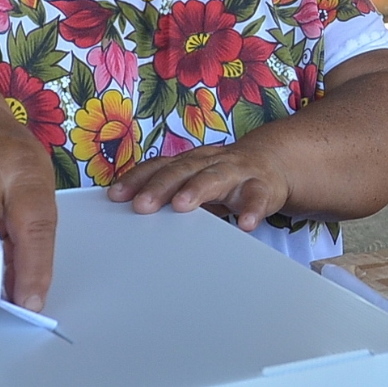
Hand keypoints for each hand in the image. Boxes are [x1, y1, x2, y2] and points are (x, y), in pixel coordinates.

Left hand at [106, 139, 289, 231]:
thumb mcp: (195, 181)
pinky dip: (251, 210)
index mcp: (189, 162)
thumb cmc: (224, 176)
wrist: (272, 164)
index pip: (159, 167)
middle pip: (181, 171)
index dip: (137, 179)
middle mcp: (210, 162)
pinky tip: (246, 224)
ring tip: (182, 205)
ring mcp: (237, 172)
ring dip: (197, 189)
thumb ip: (170, 194)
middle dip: (160, 187)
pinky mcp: (262, 186)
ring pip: (215, 177)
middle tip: (142, 205)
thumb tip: (132, 212)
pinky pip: (257, 197)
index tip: (116, 196)